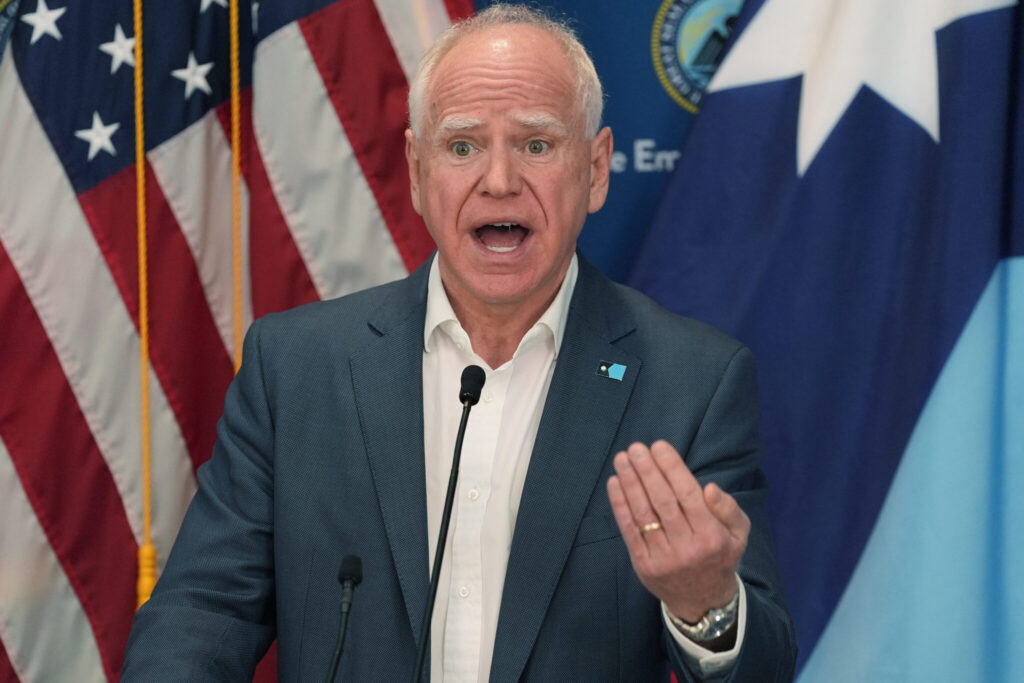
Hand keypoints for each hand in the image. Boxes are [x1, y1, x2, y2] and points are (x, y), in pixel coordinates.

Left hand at [607, 440, 748, 622]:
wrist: (702, 600)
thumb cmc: (719, 555)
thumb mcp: (738, 534)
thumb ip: (729, 509)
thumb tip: (709, 487)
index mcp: (712, 536)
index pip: (688, 494)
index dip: (671, 468)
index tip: (659, 446)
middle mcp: (687, 547)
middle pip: (663, 501)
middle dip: (647, 471)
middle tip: (636, 448)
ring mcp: (663, 557)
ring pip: (643, 514)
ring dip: (630, 483)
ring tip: (622, 459)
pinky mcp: (643, 564)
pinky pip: (629, 530)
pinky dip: (620, 505)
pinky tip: (614, 483)